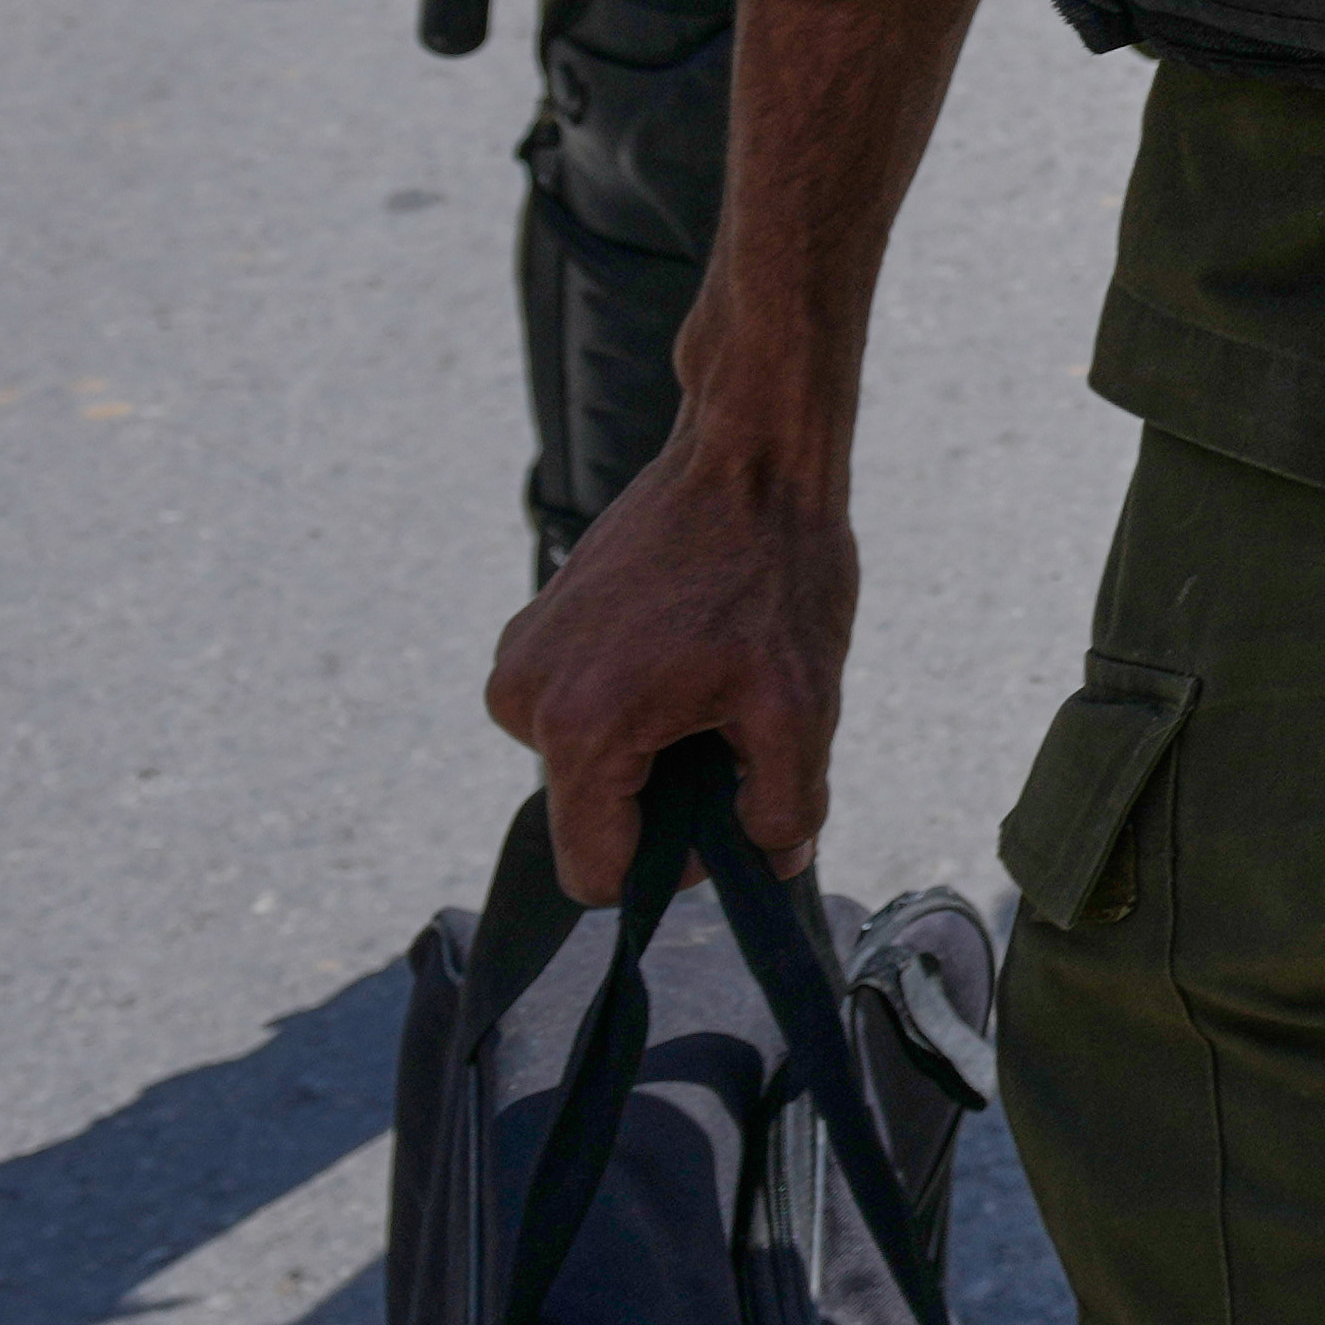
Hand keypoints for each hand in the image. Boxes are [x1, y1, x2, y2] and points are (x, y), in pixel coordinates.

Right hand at [491, 433, 857, 892]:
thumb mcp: (804, 706)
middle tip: (730, 721)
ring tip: (710, 672)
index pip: (596, 874)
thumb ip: (785, 809)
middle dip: (667, 794)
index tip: (721, 811)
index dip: (669, 868)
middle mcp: (523, 701)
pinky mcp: (532, 629)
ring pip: (590, 763)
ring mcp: (519, 659)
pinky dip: (633, 701)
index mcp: (580, 730)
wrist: (746, 450)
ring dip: (653, 745)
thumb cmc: (774, 569)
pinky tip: (684, 648)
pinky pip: (580, 710)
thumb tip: (771, 862)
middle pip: (595, 816)